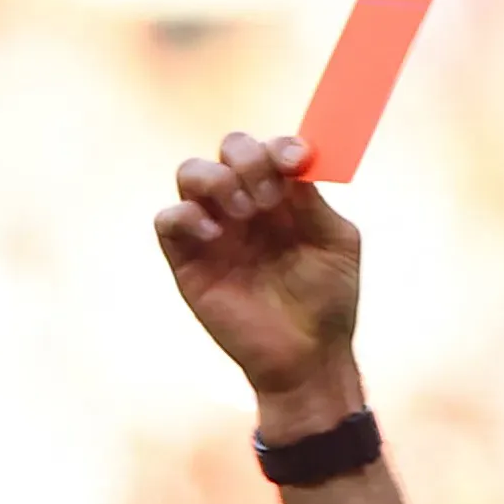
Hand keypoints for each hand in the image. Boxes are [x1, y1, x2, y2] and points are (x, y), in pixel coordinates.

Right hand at [156, 130, 364, 425]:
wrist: (308, 358)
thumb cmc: (327, 302)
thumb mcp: (336, 243)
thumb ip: (314, 201)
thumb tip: (295, 162)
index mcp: (281, 197)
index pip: (269, 148)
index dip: (279, 145)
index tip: (297, 161)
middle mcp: (245, 205)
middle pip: (228, 149)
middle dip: (248, 160)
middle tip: (269, 199)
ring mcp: (214, 230)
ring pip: (190, 172)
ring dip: (216, 180)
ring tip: (244, 213)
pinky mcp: (188, 261)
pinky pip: (167, 220)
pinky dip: (186, 216)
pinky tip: (215, 235)